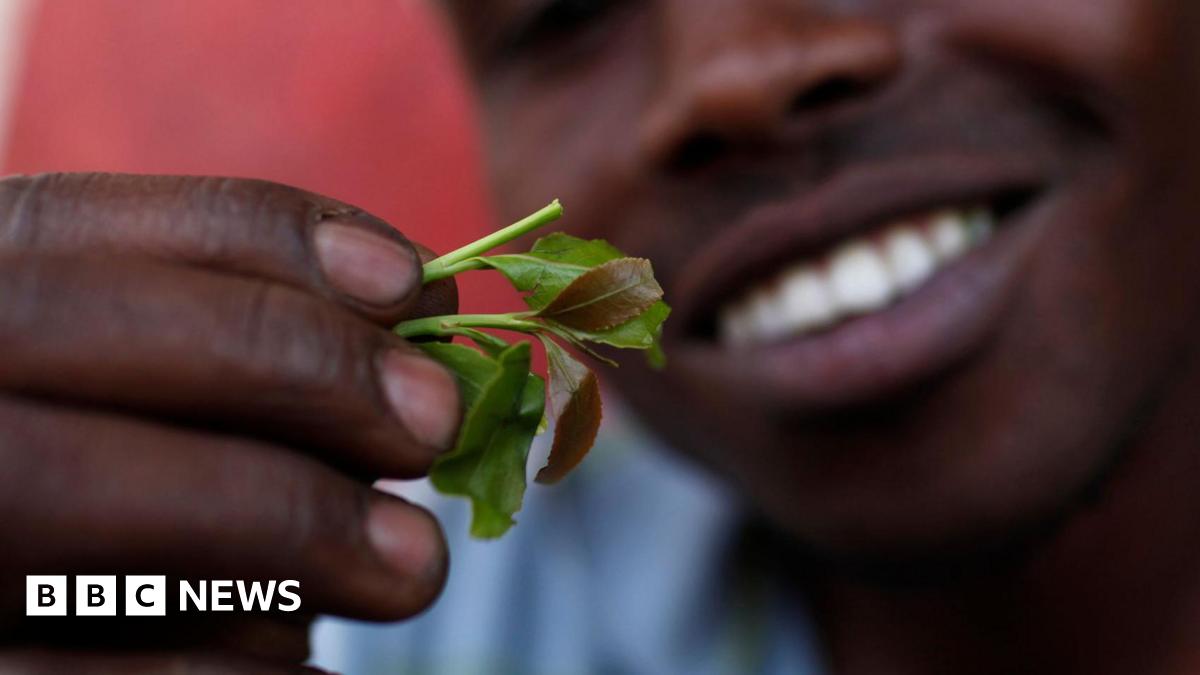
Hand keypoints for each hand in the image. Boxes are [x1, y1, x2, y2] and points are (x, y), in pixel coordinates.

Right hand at [0, 173, 461, 670]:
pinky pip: (73, 674)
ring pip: (53, 497)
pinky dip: (226, 673)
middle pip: (60, 329)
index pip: (72, 225)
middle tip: (436, 421)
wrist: (31, 613)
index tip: (411, 283)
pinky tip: (316, 666)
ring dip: (280, 523)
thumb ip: (249, 333)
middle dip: (283, 360)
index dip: (255, 238)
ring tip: (412, 565)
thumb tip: (420, 306)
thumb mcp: (152, 391)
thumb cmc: (123, 482)